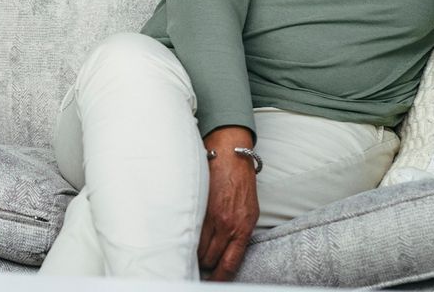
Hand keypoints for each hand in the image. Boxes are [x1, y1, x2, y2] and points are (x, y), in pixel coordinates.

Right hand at [197, 127, 258, 280]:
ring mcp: (211, 216)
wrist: (230, 155)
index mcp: (243, 228)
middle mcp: (227, 225)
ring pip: (197, 247)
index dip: (220, 278)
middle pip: (210, 259)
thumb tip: (227, 251)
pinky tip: (184, 234)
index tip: (213, 283)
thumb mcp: (250, 211)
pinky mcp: (198, 205)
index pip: (229, 264)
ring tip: (190, 249)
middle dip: (204, 264)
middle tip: (199, 264)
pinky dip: (186, 235)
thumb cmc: (241, 182)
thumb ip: (240, 232)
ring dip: (194, 251)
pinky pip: (189, 230)